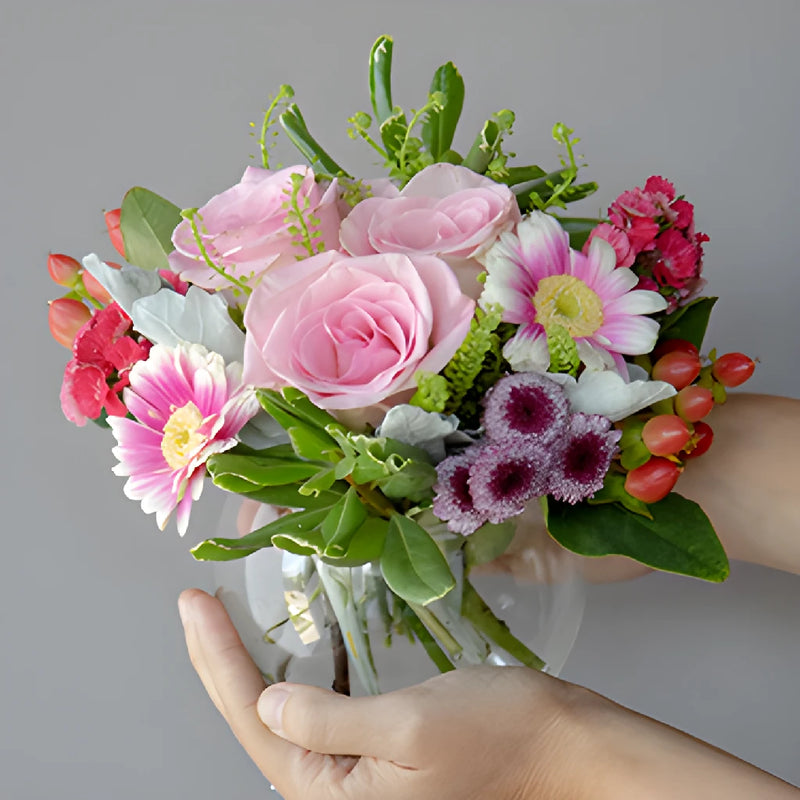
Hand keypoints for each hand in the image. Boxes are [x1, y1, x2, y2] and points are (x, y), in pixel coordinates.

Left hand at [178, 588, 596, 799]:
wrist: (567, 750)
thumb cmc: (502, 736)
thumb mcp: (410, 726)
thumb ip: (330, 721)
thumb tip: (266, 705)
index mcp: (335, 796)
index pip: (252, 719)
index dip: (216, 657)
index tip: (194, 602)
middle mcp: (338, 792)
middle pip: (256, 722)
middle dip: (220, 660)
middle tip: (196, 604)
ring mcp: (358, 774)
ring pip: (281, 718)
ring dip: (249, 666)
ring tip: (223, 623)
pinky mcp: (379, 752)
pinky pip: (318, 714)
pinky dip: (293, 676)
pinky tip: (287, 650)